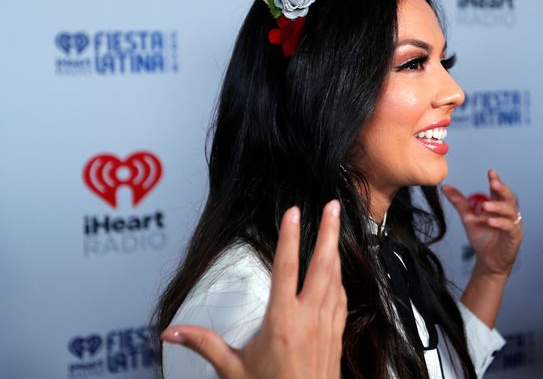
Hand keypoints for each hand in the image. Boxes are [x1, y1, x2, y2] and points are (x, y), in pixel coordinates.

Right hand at [161, 200, 346, 378]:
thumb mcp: (233, 370)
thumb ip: (204, 345)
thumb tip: (173, 333)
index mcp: (282, 322)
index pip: (287, 268)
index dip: (289, 237)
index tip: (292, 213)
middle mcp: (309, 319)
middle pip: (322, 265)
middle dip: (327, 232)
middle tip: (332, 207)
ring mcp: (327, 326)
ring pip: (336, 279)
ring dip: (336, 250)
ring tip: (336, 226)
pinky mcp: (336, 336)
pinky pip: (341, 298)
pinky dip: (340, 278)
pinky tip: (337, 271)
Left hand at [442, 170, 522, 276]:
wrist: (487, 261)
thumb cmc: (482, 239)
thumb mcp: (468, 218)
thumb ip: (459, 202)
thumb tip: (446, 187)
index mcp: (498, 206)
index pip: (498, 190)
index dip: (496, 180)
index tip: (490, 172)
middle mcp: (508, 213)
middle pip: (509, 197)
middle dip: (502, 189)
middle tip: (493, 183)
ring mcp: (513, 224)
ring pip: (511, 211)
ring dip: (498, 206)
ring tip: (486, 206)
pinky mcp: (514, 237)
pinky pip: (510, 227)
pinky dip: (501, 223)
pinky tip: (491, 221)